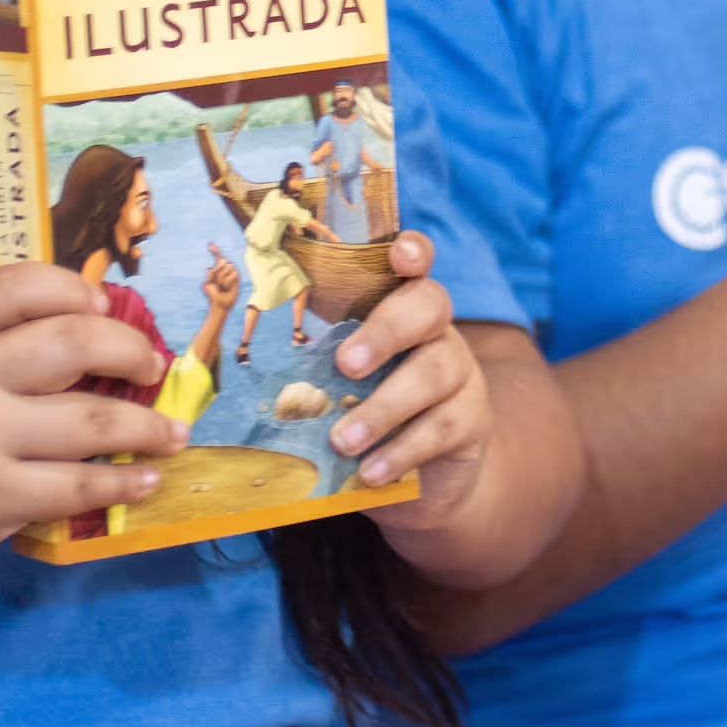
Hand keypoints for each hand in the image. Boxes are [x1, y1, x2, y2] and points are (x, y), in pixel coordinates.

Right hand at [0, 263, 187, 583]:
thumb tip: (101, 331)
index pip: (16, 286)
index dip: (71, 287)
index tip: (104, 304)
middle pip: (71, 342)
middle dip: (130, 351)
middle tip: (152, 367)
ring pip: (91, 420)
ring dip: (147, 426)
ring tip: (172, 433)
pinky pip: (79, 486)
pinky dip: (124, 482)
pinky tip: (144, 478)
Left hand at [201, 254, 241, 314]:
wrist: (220, 303)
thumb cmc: (212, 295)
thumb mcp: (207, 284)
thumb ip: (209, 274)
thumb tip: (211, 266)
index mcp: (216, 269)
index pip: (217, 257)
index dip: (215, 250)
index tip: (209, 244)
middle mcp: (224, 269)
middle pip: (223, 261)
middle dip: (218, 271)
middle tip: (216, 282)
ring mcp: (231, 273)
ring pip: (228, 267)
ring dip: (223, 277)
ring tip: (222, 286)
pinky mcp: (237, 278)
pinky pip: (233, 274)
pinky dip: (228, 281)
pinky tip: (227, 287)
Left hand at [330, 232, 493, 533]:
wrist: (428, 476)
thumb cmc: (368, 412)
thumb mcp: (344, 384)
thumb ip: (318, 369)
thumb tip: (253, 381)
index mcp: (401, 307)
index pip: (416, 263)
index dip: (413, 251)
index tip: (398, 253)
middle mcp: (437, 330)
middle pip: (429, 306)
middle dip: (386, 331)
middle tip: (345, 364)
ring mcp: (461, 373)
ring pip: (434, 373)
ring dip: (383, 408)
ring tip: (343, 441)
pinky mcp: (472, 420)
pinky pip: (442, 428)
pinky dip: (401, 451)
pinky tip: (371, 471)